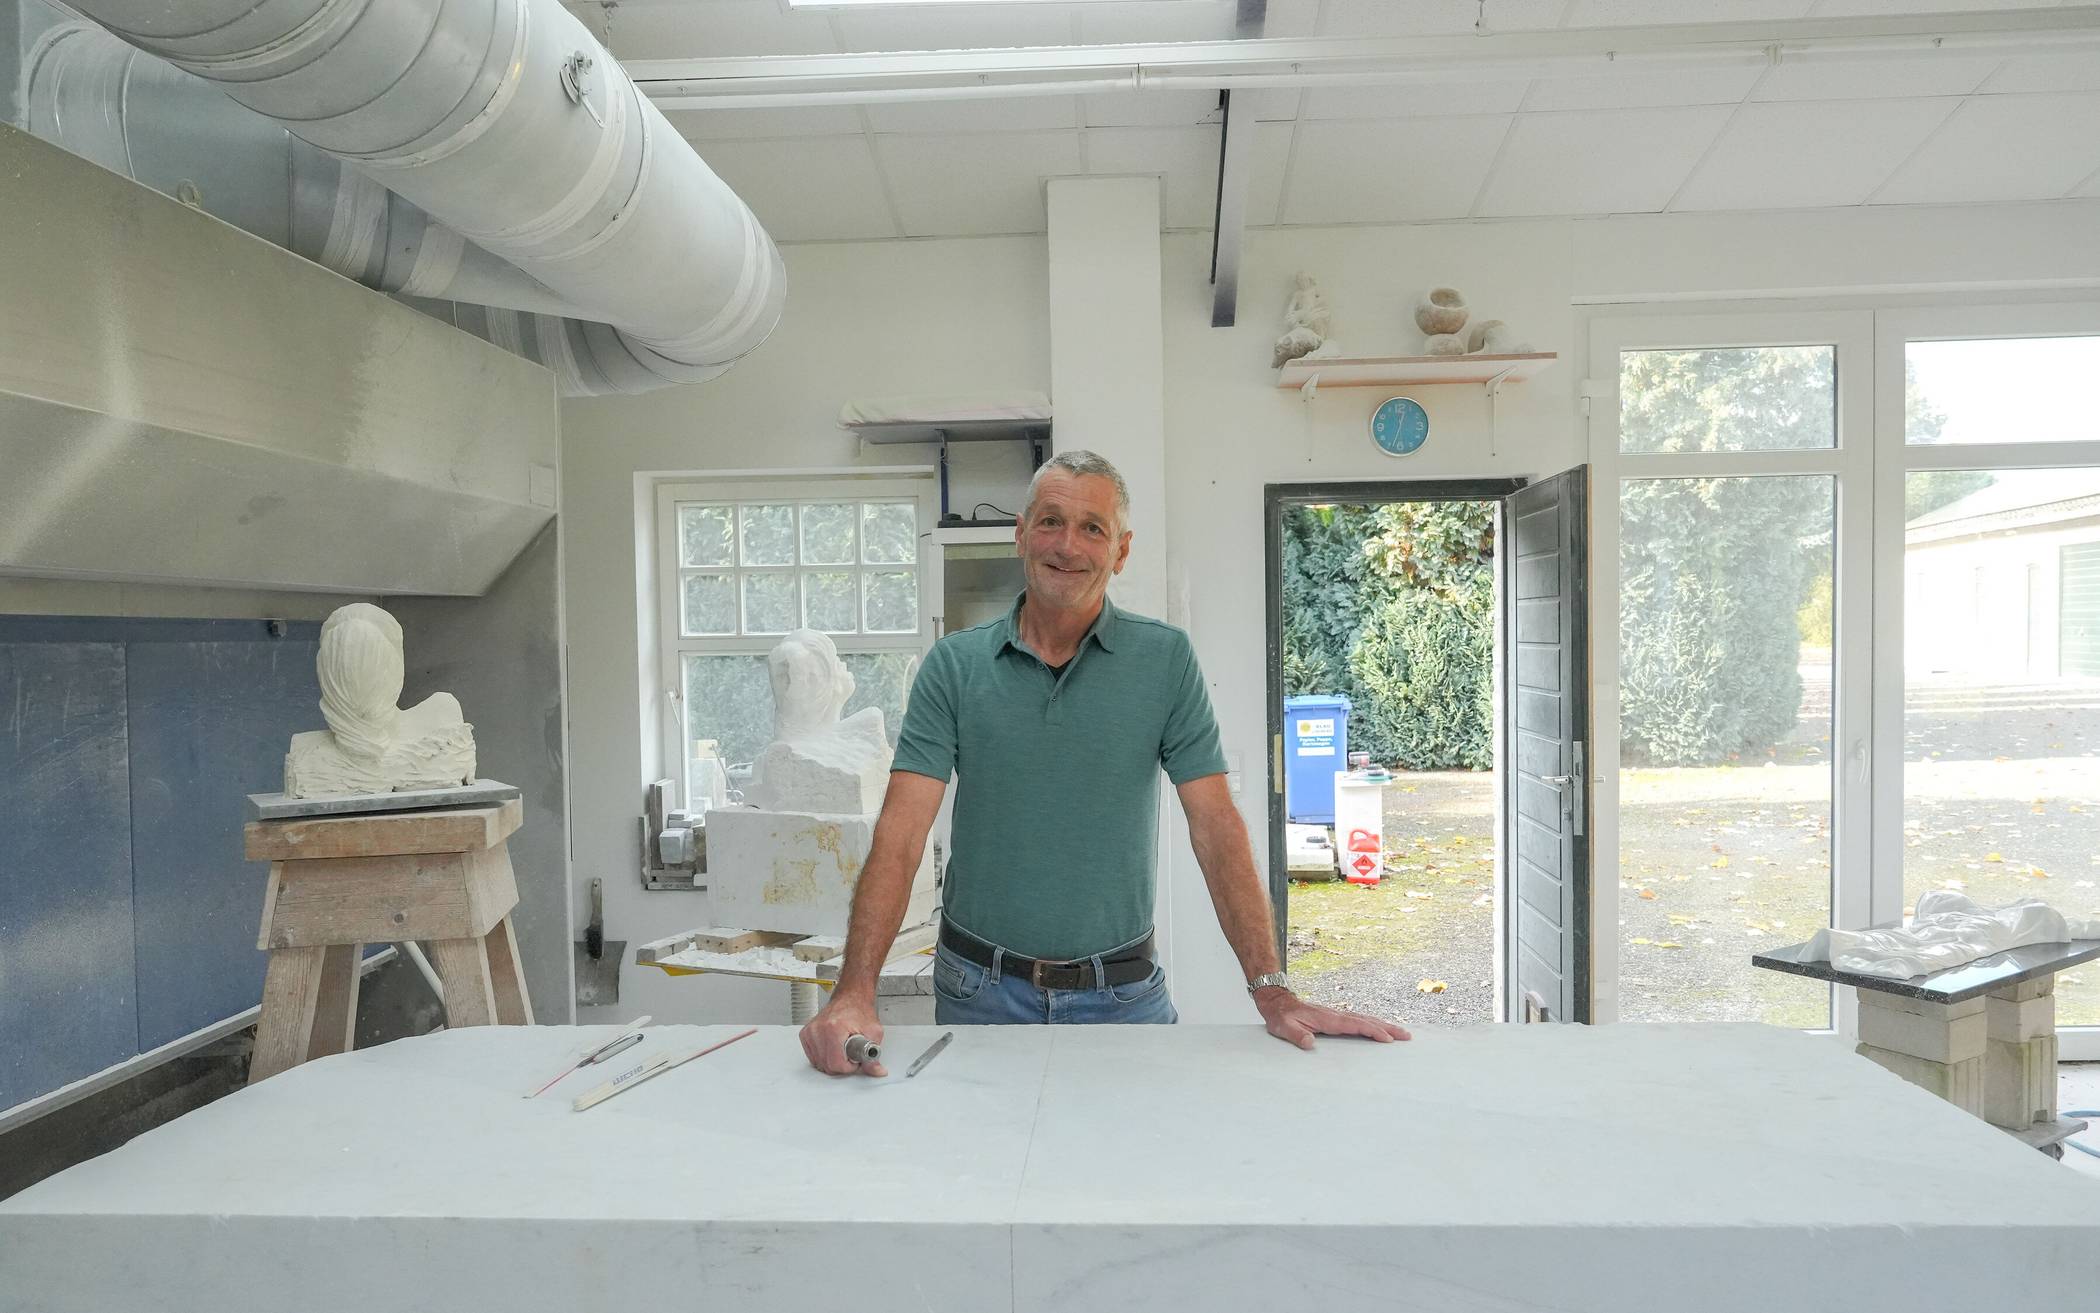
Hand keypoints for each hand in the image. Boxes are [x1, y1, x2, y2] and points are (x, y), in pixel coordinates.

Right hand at [799, 991, 887, 1076]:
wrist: (850, 997)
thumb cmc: (860, 1010)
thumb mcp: (874, 1032)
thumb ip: (874, 1055)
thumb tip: (878, 1071)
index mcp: (834, 1028)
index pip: (836, 1065)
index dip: (850, 1066)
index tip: (855, 1058)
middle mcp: (818, 1030)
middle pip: (827, 1066)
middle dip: (841, 1065)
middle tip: (850, 1052)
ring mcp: (810, 1032)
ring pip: (819, 1064)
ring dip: (832, 1061)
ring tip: (841, 1048)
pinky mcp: (805, 1034)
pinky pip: (813, 1057)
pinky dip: (824, 1057)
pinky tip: (832, 1047)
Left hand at [1253, 988, 1410, 1049]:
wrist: (1278, 1003)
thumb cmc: (1281, 1017)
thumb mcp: (1285, 1028)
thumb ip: (1297, 1036)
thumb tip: (1309, 1044)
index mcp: (1328, 1019)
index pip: (1355, 1025)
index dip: (1372, 1031)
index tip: (1387, 1038)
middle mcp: (1337, 1015)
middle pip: (1367, 1021)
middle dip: (1387, 1028)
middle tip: (1406, 1036)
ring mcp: (1338, 1015)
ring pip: (1366, 1020)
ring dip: (1384, 1025)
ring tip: (1402, 1033)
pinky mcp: (1337, 1018)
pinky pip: (1360, 1021)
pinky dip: (1374, 1024)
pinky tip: (1382, 1029)